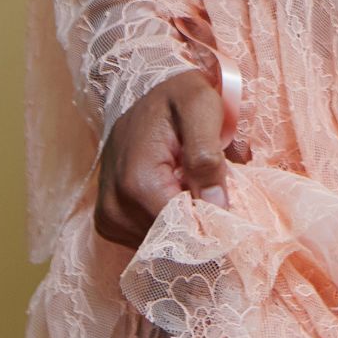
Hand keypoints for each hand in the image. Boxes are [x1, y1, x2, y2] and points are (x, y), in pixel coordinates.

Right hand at [93, 68, 245, 248]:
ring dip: (181, 225)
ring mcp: (108, 217)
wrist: (147, 93)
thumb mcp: (200, 107)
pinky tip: (175, 197)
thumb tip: (216, 205)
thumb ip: (206, 154)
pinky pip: (144, 239)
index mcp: (137, 182)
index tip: (229, 207)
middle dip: (196, 225)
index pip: (181, 229)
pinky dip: (165, 224)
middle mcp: (115, 206)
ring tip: (193, 190)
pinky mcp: (108, 220)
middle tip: (213, 194)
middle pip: (169, 240)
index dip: (210, 223)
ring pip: (158, 244)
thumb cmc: (179, 96)